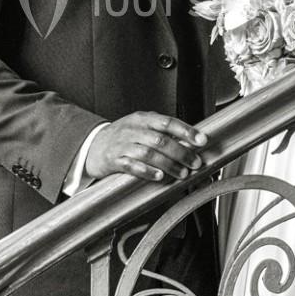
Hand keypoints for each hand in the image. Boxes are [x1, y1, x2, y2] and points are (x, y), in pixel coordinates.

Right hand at [86, 112, 207, 182]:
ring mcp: (123, 144)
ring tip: (182, 173)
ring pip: (149, 153)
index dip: (186, 131)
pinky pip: (131, 165)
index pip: (167, 122)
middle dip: (181, 152)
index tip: (201, 141)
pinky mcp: (114, 160)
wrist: (92, 145)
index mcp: (143, 119)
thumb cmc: (123, 137)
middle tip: (195, 163)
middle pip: (160, 140)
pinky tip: (159, 176)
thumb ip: (161, 132)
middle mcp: (133, 130)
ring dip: (168, 164)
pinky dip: (146, 171)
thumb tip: (190, 142)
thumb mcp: (141, 127)